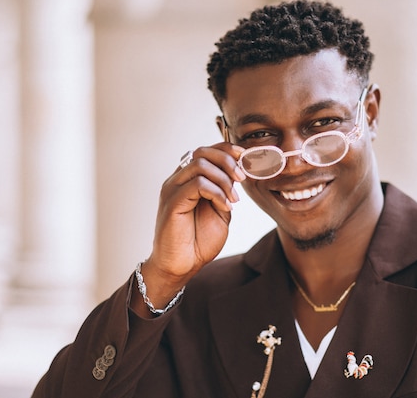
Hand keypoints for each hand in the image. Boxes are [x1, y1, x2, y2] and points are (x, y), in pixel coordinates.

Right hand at [134, 143, 245, 312]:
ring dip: (224, 179)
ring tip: (233, 200)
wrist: (181, 266)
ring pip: (200, 164)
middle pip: (202, 152)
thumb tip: (239, 174)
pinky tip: (226, 208)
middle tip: (242, 179)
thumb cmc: (198, 241)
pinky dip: (217, 192)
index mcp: (187, 180)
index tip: (244, 157)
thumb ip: (226, 192)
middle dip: (227, 161)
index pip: (204, 152)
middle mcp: (177, 181)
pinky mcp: (172, 203)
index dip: (226, 150)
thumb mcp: (220, 212)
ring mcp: (172, 190)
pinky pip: (197, 184)